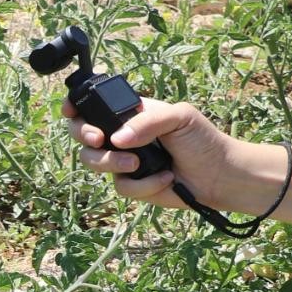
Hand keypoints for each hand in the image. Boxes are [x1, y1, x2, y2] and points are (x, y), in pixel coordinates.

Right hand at [65, 96, 245, 210]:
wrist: (219, 175)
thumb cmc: (203, 140)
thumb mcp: (180, 116)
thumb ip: (148, 120)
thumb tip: (116, 138)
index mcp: (129, 114)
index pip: (93, 106)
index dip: (75, 108)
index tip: (71, 112)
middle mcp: (121, 136)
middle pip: (81, 134)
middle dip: (83, 135)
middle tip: (99, 139)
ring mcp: (123, 161)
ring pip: (93, 161)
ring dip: (111, 162)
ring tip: (137, 163)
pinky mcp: (131, 185)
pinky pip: (120, 186)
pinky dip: (143, 184)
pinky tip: (164, 177)